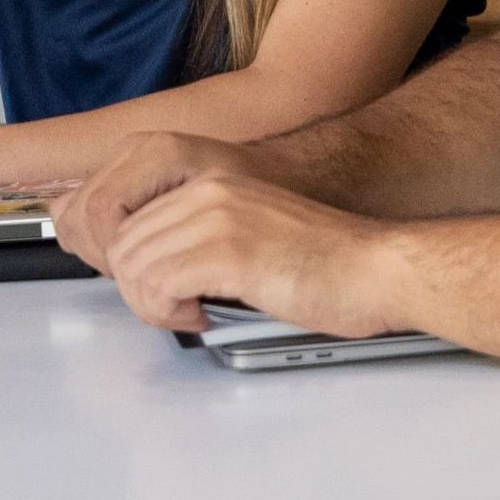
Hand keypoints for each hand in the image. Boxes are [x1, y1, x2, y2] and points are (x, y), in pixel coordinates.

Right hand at [49, 133, 248, 280]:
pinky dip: (91, 239)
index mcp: (159, 153)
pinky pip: (77, 208)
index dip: (115, 254)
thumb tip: (156, 287)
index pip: (103, 210)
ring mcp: (121, 160)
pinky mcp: (117, 175)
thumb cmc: (260, 190)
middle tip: (143, 286)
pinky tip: (125, 256)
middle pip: (81, 213)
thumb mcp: (237, 217)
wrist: (270, 169)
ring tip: (136, 273)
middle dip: (105, 260)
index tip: (151, 285)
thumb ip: (190, 242)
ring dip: (95, 252)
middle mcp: (133, 150)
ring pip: (71, 213)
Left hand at [73, 150, 404, 338]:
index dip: (135, 267)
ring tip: (189, 314)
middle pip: (123, 245)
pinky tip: (203, 316)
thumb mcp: (251, 232)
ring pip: (133, 266)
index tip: (162, 290)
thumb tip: (152, 270)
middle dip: (138, 290)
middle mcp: (208, 192)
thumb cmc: (326, 264)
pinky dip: (169, 313)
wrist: (376, 269)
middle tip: (175, 309)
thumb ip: (202, 238)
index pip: (130, 221)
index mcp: (211, 183)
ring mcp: (217, 218)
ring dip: (152, 305)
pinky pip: (159, 286)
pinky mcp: (230, 253)